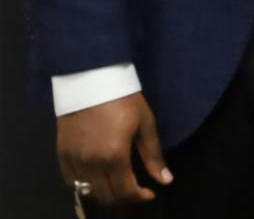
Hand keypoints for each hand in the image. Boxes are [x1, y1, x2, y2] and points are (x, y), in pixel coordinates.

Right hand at [57, 93, 171, 206]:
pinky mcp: (62, 156)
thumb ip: (153, 155)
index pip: (125, 192)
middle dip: (124, 198)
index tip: (150, 193)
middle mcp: (91, 164)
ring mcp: (74, 161)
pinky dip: (86, 185)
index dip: (139, 198)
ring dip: (105, 194)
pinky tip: (98, 176)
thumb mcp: (145, 123)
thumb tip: (166, 180)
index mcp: (114, 156)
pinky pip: (72, 182)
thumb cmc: (124, 98)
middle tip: (136, 190)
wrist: (91, 80)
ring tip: (119, 184)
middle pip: (106, 197)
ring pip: (88, 192)